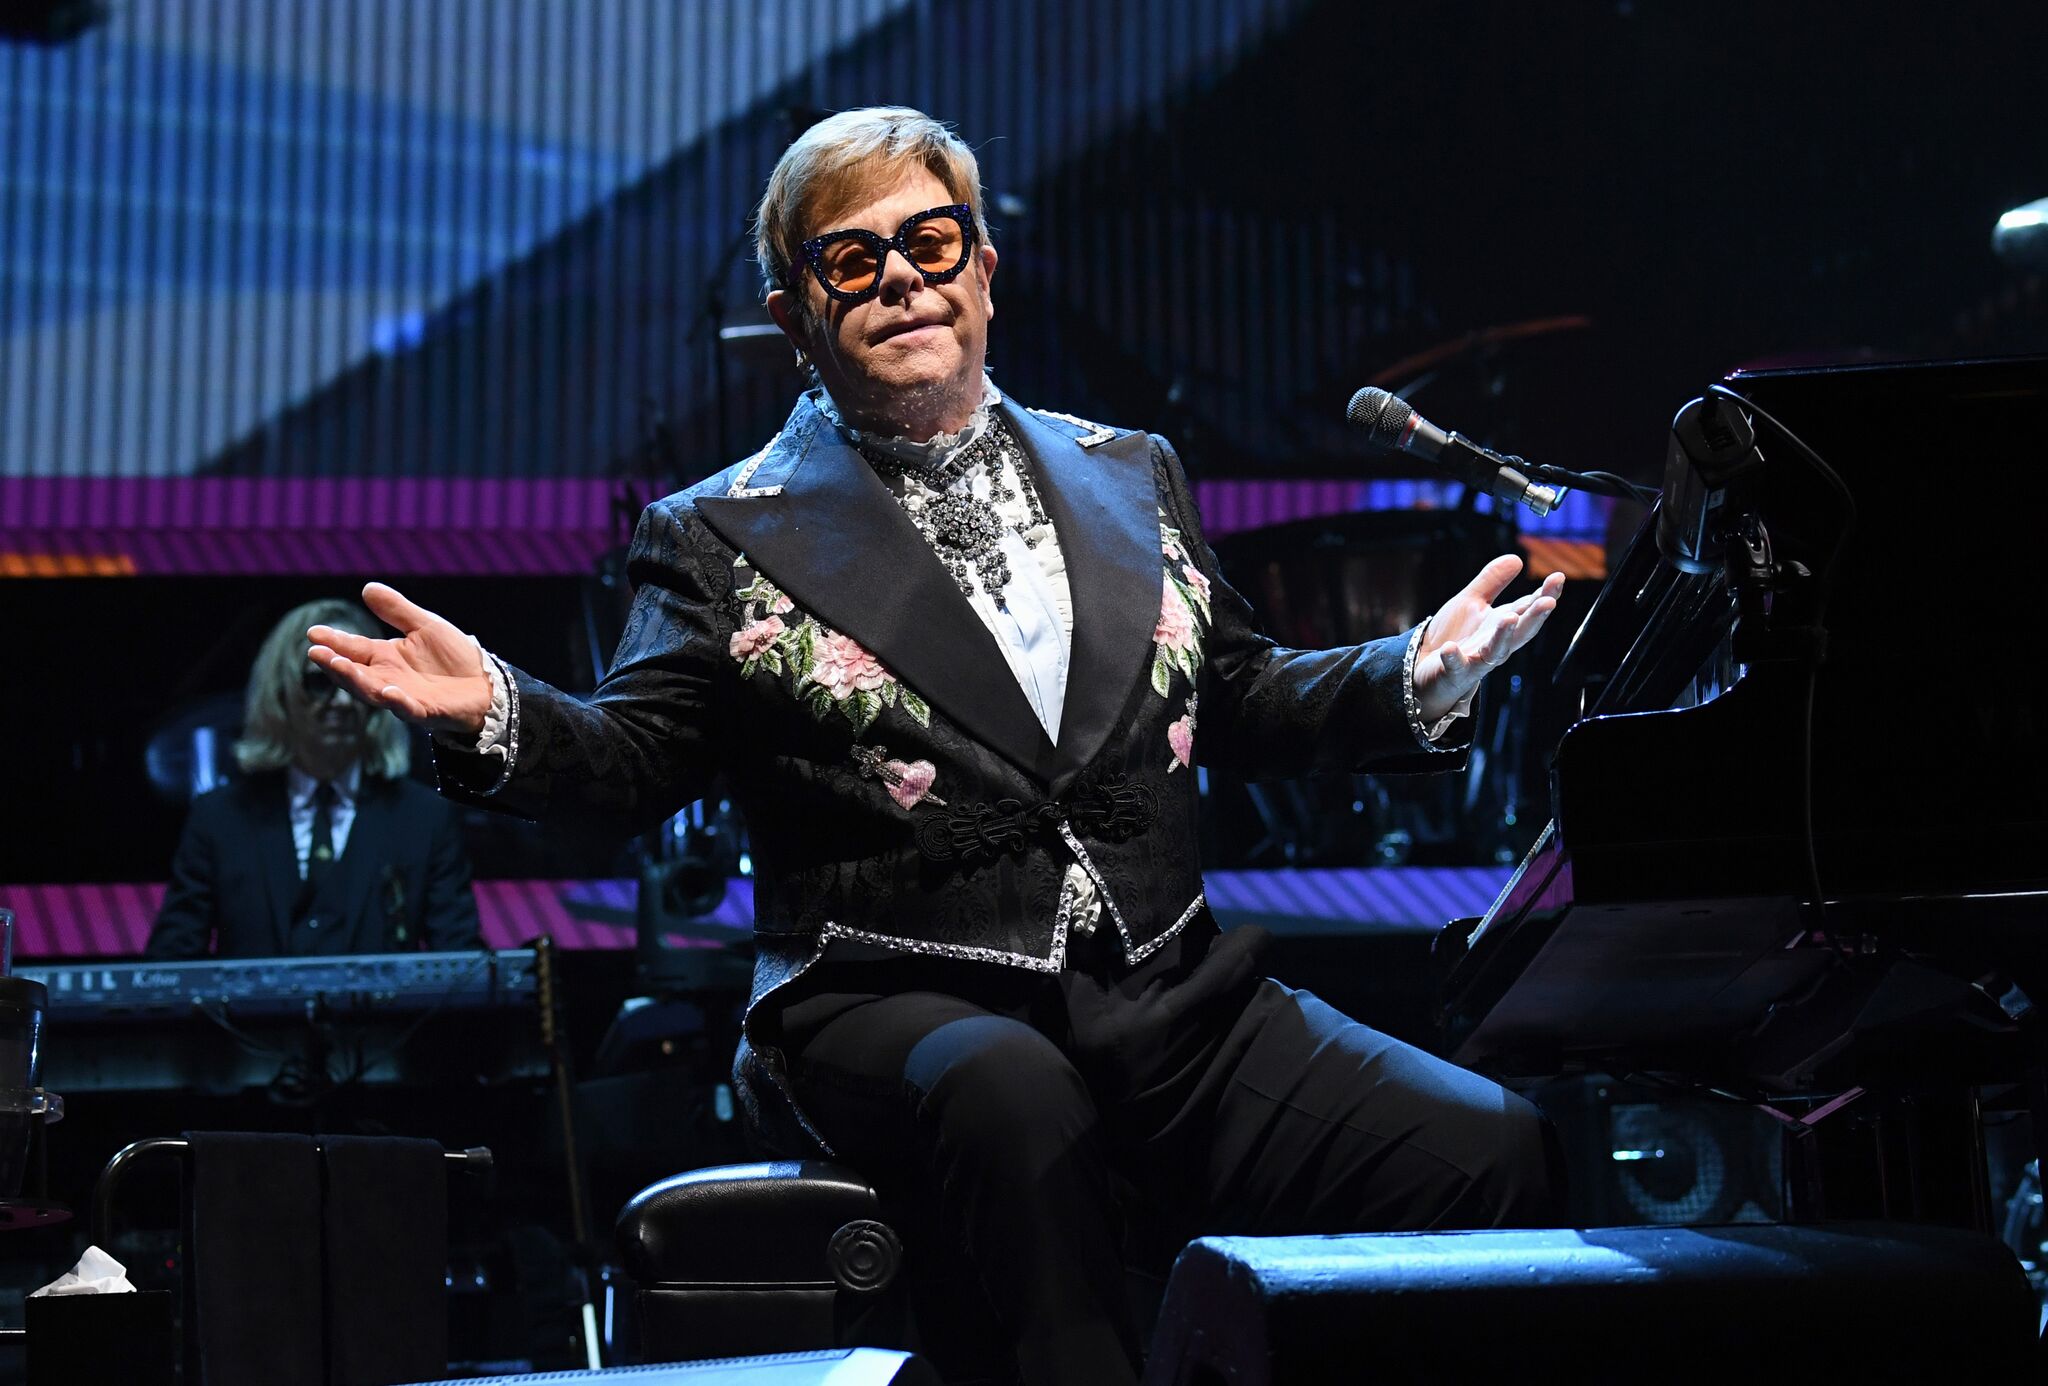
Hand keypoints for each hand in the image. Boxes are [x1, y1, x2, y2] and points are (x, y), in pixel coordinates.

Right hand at [306, 583, 492, 736]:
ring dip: (355, 680)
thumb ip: (397, 611)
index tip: (313, 633)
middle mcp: (389, 678)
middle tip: (315, 653)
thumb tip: (367, 587)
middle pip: (356, 672)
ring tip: (338, 666)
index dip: (334, 641)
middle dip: (335, 664)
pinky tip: (388, 691)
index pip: (354, 648)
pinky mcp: (427, 711)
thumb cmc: (454, 657)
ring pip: (373, 691)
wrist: (486, 684)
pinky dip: (397, 701)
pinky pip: (408, 708)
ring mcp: (405, 697)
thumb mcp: (425, 626)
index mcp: (386, 657)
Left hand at [1411, 554, 1563, 723]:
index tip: (1558, 578)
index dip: (1544, 595)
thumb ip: (1492, 581)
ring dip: (1503, 636)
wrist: (1428, 668)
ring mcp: (1476, 660)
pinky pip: (1455, 666)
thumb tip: (1516, 558)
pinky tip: (1450, 648)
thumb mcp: (1472, 602)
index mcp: (1501, 624)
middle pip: (1520, 631)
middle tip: (1548, 601)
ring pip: (1495, 651)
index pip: (1527, 608)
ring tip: (1509, 618)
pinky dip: (1454, 658)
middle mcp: (1495, 643)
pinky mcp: (1454, 672)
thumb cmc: (1455, 635)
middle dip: (1535, 617)